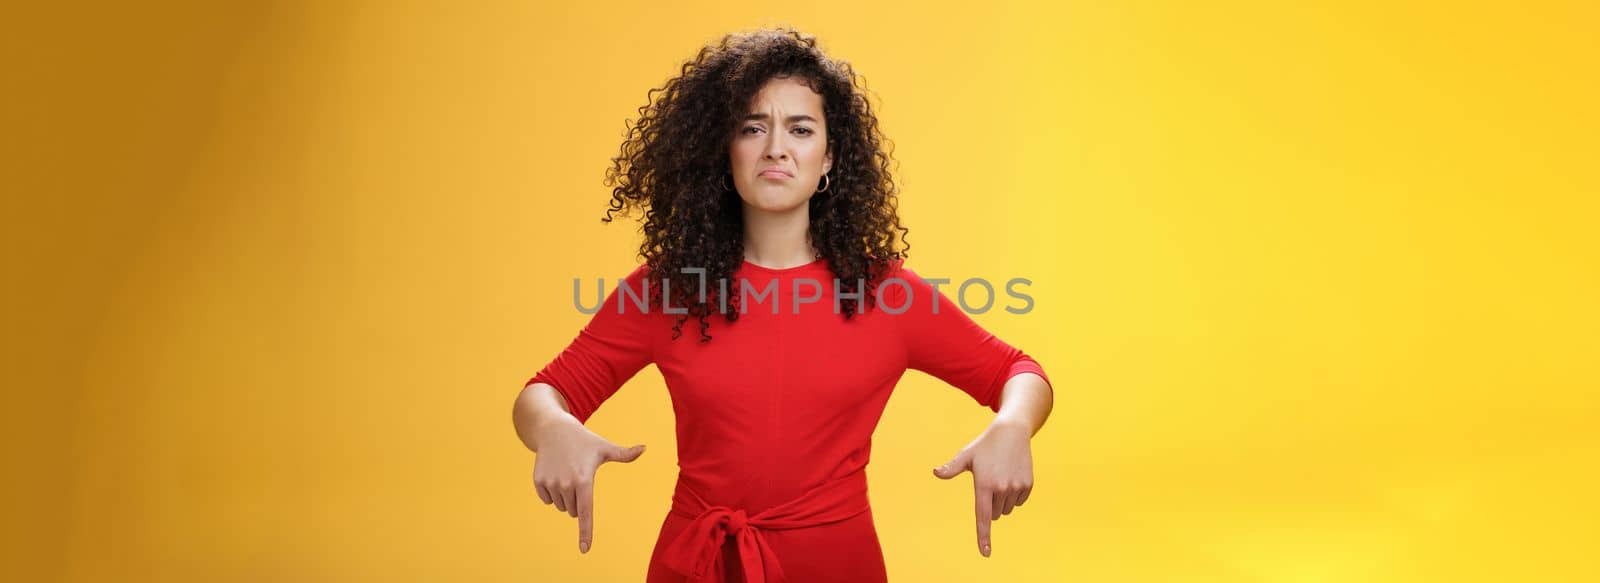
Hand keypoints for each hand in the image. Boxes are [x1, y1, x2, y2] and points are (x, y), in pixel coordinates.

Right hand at [530, 415, 645, 553]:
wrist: (554, 429)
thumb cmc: (584, 440)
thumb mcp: (604, 447)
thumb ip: (624, 454)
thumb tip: (644, 448)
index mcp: (584, 480)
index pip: (586, 513)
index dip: (586, 532)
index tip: (585, 549)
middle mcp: (566, 485)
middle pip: (575, 511)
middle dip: (578, 500)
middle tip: (578, 476)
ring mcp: (550, 484)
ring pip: (562, 506)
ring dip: (565, 496)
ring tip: (566, 472)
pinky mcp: (538, 482)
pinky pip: (547, 500)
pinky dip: (551, 492)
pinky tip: (554, 473)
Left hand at [932, 419, 1033, 557]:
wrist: (1011, 432)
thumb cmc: (985, 446)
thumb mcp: (967, 455)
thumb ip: (951, 468)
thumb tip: (936, 472)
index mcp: (983, 484)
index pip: (982, 516)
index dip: (983, 536)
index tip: (985, 553)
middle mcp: (1001, 488)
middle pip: (994, 513)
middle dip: (990, 503)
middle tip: (990, 480)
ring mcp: (1016, 487)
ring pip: (1006, 509)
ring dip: (1002, 499)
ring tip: (1000, 477)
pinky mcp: (1028, 485)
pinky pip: (1018, 502)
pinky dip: (1014, 495)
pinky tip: (1011, 477)